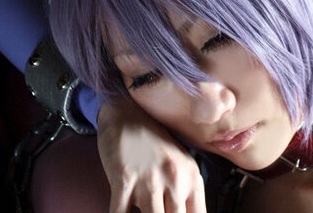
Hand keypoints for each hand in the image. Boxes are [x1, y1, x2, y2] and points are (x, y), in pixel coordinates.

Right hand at [97, 97, 205, 212]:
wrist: (124, 109)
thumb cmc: (151, 141)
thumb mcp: (179, 163)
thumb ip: (186, 194)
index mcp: (192, 177)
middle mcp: (174, 178)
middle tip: (154, 211)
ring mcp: (149, 178)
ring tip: (138, 208)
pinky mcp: (124, 178)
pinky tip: (121, 210)